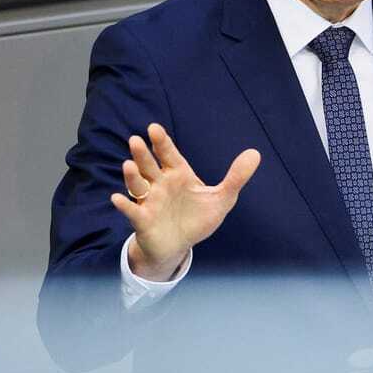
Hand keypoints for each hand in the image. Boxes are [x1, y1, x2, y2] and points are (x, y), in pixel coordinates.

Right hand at [111, 123, 259, 280]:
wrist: (181, 245)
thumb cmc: (198, 218)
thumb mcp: (222, 198)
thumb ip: (236, 177)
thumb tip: (255, 153)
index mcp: (178, 174)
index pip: (169, 154)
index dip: (162, 142)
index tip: (154, 128)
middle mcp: (161, 184)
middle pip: (149, 166)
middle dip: (142, 154)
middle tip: (135, 140)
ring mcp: (150, 201)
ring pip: (138, 185)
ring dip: (132, 176)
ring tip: (128, 165)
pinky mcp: (143, 220)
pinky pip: (132, 211)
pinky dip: (125, 205)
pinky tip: (118, 199)